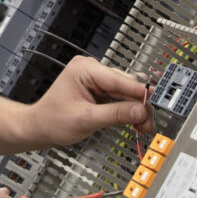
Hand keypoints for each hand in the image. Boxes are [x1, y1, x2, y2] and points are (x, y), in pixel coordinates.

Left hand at [20, 54, 153, 147]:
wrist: (39, 127)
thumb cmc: (52, 120)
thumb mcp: (86, 119)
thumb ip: (115, 114)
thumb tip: (140, 111)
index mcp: (84, 69)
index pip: (119, 79)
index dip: (140, 92)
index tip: (157, 102)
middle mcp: (91, 70)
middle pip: (126, 85)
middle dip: (140, 105)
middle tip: (150, 123)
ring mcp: (96, 79)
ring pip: (126, 92)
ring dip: (136, 109)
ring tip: (145, 126)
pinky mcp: (99, 90)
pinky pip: (119, 98)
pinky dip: (128, 110)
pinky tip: (136, 121)